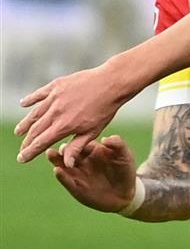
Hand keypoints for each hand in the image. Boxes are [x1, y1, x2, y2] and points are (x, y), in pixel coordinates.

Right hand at [15, 65, 129, 165]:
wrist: (111, 83)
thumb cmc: (105, 110)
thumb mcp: (93, 132)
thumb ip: (76, 147)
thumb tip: (66, 164)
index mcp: (64, 126)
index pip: (41, 142)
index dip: (30, 151)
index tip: (21, 158)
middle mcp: (55, 112)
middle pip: (36, 129)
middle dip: (27, 141)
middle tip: (22, 148)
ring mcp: (54, 98)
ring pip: (35, 113)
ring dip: (26, 123)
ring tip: (19, 132)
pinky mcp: (56, 86)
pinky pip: (39, 94)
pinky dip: (30, 100)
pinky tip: (23, 104)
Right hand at [47, 136, 137, 211]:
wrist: (125, 193)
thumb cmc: (124, 170)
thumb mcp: (125, 156)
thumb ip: (118, 145)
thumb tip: (106, 139)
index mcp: (89, 150)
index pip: (79, 142)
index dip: (75, 139)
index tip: (69, 132)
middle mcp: (80, 161)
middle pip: (66, 153)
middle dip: (60, 149)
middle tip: (54, 141)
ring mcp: (77, 174)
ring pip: (63, 166)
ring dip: (55, 160)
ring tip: (50, 153)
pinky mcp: (77, 188)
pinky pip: (68, 181)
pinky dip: (62, 176)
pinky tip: (57, 171)